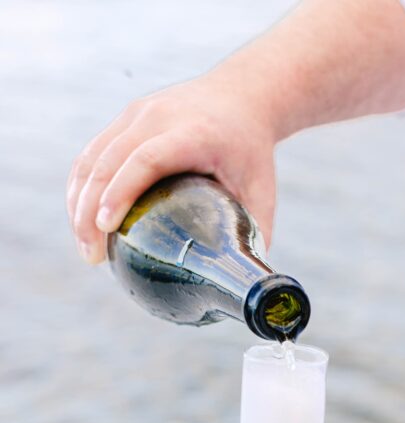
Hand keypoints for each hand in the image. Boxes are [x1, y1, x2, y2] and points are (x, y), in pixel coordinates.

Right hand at [67, 60, 276, 263]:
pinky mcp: (125, 118)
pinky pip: (93, 152)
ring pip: (93, 157)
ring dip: (79, 202)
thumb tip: (242, 282)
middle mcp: (158, 116)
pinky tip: (82, 218)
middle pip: (109, 161)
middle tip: (92, 255)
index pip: (146, 160)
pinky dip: (82, 186)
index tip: (107, 227)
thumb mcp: (262, 190)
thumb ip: (255, 235)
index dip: (121, 192)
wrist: (242, 95)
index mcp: (192, 133)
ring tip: (85, 246)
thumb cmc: (252, 150)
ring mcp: (137, 113)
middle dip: (91, 210)